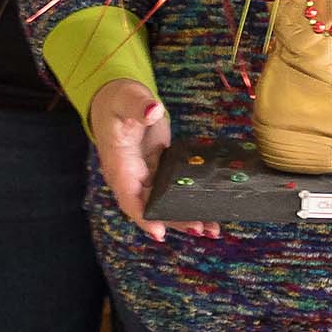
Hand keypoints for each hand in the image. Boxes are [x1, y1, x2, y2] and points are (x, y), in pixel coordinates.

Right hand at [86, 80, 213, 241]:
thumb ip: (138, 106)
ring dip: (186, 216)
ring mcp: (147, 176)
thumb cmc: (119, 101)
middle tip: (201, 229)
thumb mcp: (126, 99)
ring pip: (165, 203)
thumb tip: (152, 110)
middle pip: (152, 207)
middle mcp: (132, 177)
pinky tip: (210, 210)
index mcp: (120, 166)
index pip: (129, 198)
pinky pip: (174, 191)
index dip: (144, 217)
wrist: (120, 100)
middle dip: (175, 221)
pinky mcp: (161, 170)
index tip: (160, 232)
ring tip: (212, 229)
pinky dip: (189, 201)